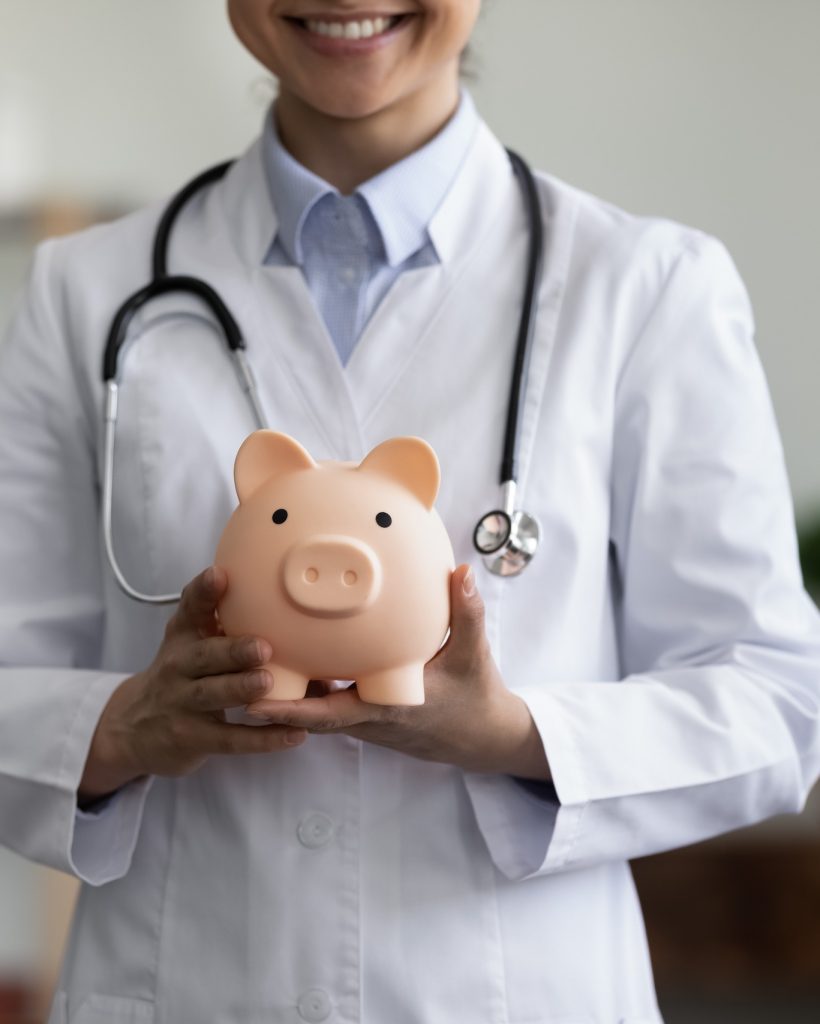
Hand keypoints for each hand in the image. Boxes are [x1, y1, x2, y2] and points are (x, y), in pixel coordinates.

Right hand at [78, 566, 307, 804]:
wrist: (131, 728)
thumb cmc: (180, 673)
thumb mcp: (187, 640)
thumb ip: (218, 615)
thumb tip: (279, 587)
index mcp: (182, 636)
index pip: (189, 608)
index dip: (203, 591)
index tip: (220, 574)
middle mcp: (178, 666)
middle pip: (204, 656)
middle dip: (232, 650)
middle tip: (263, 646)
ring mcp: (183, 704)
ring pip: (212, 695)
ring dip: (241, 689)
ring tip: (269, 683)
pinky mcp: (192, 738)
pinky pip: (230, 739)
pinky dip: (261, 739)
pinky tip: (293, 734)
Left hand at [245, 565, 551, 779]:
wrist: (480, 735)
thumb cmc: (475, 697)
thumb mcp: (474, 655)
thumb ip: (467, 613)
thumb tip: (461, 572)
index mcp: (385, 708)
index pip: (329, 715)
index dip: (290, 712)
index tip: (254, 703)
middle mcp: (365, 716)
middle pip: (305, 711)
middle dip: (270, 698)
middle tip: (229, 674)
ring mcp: (361, 715)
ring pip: (313, 702)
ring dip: (283, 687)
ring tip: (246, 657)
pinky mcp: (363, 709)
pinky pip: (328, 695)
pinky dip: (307, 679)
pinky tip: (291, 645)